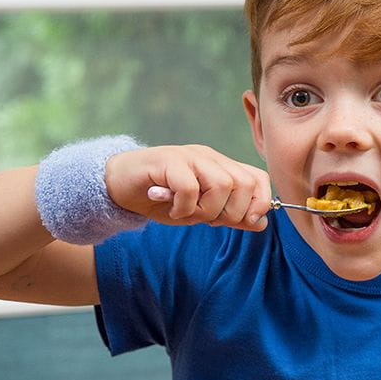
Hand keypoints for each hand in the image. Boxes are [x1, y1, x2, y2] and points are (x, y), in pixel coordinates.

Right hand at [104, 144, 272, 230]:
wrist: (119, 186)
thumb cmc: (162, 200)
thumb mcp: (200, 212)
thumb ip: (229, 215)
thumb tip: (261, 222)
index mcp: (221, 166)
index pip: (258, 178)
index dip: (261, 202)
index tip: (246, 221)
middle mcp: (209, 157)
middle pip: (244, 183)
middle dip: (232, 212)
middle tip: (208, 220)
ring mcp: (189, 156)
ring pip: (222, 184)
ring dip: (207, 210)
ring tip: (188, 214)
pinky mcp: (167, 161)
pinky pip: (190, 188)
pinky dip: (184, 207)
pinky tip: (172, 210)